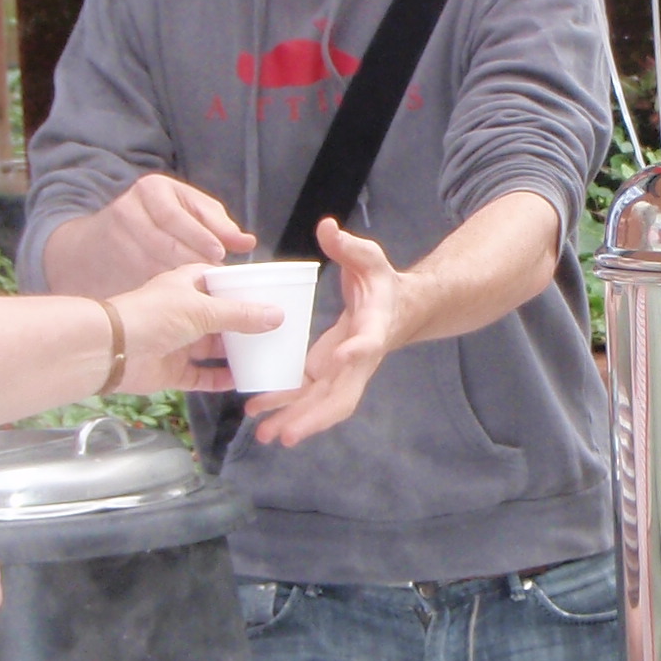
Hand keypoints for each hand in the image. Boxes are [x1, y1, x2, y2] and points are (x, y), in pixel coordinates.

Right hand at [45, 172, 253, 292]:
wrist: (98, 240)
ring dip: (180, 280)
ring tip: (202, 289)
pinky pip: (139, 280)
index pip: (176, 215)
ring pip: (152, 264)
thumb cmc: (160, 220)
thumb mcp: (188, 209)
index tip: (220, 253)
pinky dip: (161, 291)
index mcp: (152, 189)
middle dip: (193, 261)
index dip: (200, 236)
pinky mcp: (108, 264)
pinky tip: (177, 298)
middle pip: (165, 242)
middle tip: (215, 276)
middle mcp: (128, 209)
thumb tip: (247, 242)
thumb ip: (218, 224)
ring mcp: (115, 237)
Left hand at [107, 262, 283, 395]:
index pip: (220, 281)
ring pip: (214, 348)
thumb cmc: (154, 316)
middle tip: (277, 330)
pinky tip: (243, 381)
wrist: (112, 350)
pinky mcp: (173, 370)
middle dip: (246, 324)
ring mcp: (178, 342)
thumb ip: (240, 315)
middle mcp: (184, 312)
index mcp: (188, 286)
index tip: (271, 294)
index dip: (242, 286)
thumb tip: (277, 316)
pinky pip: (203, 375)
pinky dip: (221, 378)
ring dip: (236, 353)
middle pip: (221, 317)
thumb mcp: (202, 309)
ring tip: (266, 355)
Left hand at [248, 218, 402, 447]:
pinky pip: (309, 396)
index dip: (357, 352)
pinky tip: (260, 414)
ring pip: (322, 404)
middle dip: (313, 415)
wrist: (400, 309)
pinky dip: (287, 407)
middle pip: (341, 394)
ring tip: (264, 434)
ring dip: (295, 420)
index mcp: (374, 327)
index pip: (368, 342)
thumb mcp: (370, 258)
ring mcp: (344, 370)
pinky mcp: (329, 372)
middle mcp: (360, 358)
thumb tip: (326, 226)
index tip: (341, 358)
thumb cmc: (383, 283)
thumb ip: (348, 246)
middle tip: (285, 433)